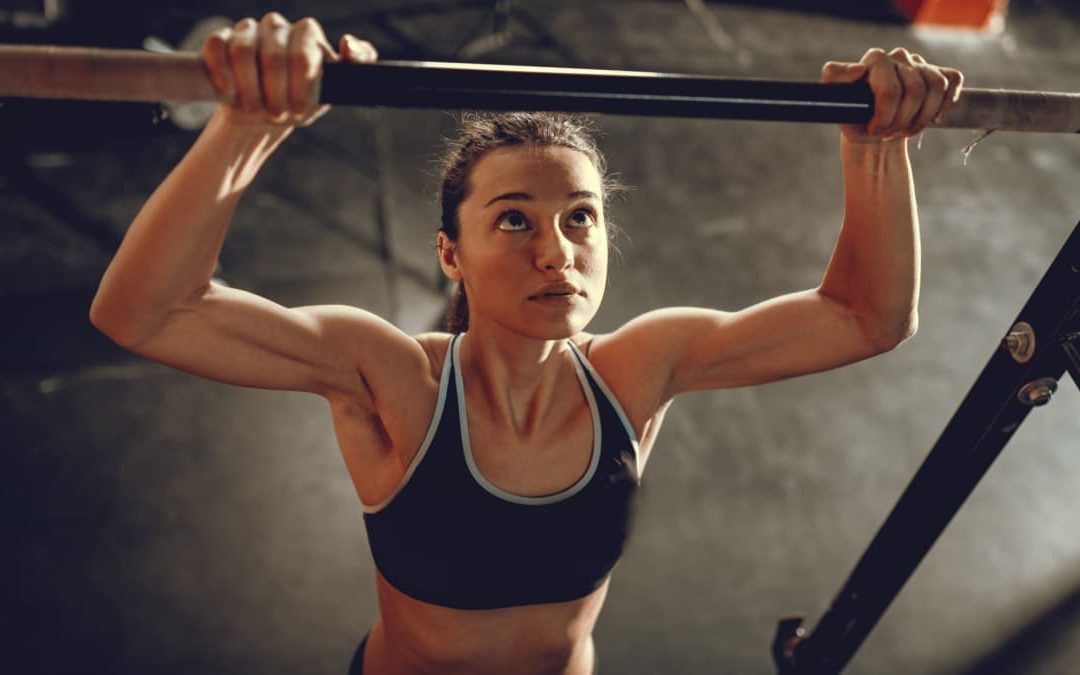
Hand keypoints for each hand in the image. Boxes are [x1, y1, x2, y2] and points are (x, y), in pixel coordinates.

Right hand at [201, 13, 376, 127]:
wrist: (262, 117)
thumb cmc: (299, 102)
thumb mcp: (332, 92)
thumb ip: (356, 66)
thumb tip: (349, 44)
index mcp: (308, 36)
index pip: (307, 46)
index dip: (303, 82)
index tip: (300, 109)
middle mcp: (279, 28)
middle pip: (276, 55)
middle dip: (277, 93)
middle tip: (278, 114)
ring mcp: (248, 31)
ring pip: (244, 51)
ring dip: (250, 90)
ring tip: (256, 110)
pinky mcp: (220, 41)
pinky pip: (216, 46)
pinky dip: (222, 74)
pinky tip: (229, 93)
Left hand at [821, 47, 962, 143]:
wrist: (877, 128)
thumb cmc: (856, 118)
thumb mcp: (837, 106)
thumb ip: (835, 80)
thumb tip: (858, 69)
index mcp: (874, 60)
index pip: (890, 90)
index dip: (885, 117)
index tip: (875, 130)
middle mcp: (897, 56)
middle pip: (916, 92)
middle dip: (903, 121)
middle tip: (888, 135)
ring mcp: (919, 63)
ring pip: (937, 88)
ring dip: (922, 118)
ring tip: (905, 131)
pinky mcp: (939, 72)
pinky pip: (952, 82)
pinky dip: (944, 105)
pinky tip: (931, 119)